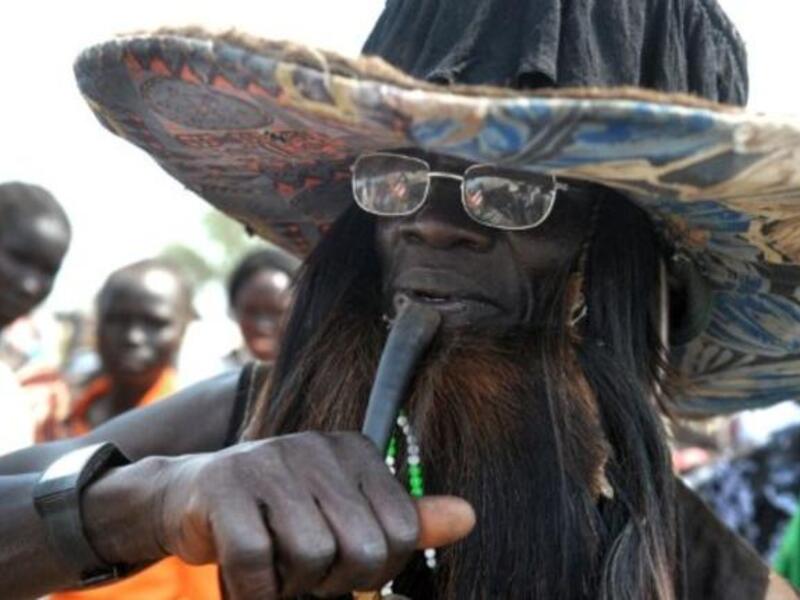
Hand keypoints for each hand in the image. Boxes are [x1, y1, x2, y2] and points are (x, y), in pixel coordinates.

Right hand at [154, 432, 473, 597]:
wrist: (190, 496)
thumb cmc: (278, 512)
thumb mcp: (345, 511)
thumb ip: (406, 518)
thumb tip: (469, 517)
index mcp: (355, 450)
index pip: (400, 533)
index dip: (373, 568)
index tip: (340, 562)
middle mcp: (317, 447)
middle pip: (360, 550)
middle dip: (331, 581)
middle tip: (304, 571)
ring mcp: (268, 462)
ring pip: (310, 557)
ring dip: (289, 584)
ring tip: (273, 563)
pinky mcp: (224, 486)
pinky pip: (254, 564)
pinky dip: (251, 588)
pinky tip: (244, 571)